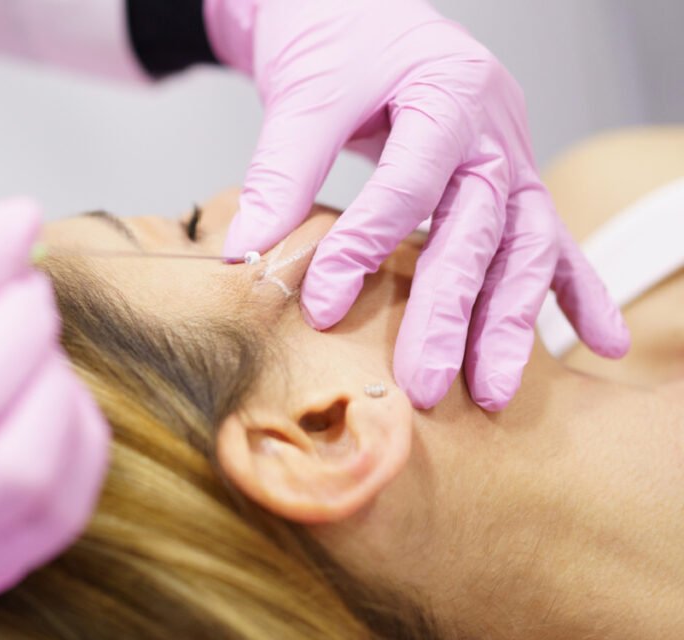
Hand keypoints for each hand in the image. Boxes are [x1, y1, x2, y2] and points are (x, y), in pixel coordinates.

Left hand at [206, 0, 628, 409]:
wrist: (367, 14)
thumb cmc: (342, 42)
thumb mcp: (307, 93)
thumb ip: (283, 172)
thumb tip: (247, 254)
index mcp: (448, 94)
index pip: (408, 188)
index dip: (364, 249)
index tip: (323, 307)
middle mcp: (494, 132)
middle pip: (481, 231)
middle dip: (453, 314)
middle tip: (425, 385)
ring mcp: (512, 160)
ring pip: (527, 247)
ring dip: (514, 323)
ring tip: (498, 393)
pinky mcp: (511, 182)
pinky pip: (554, 240)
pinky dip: (579, 293)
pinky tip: (602, 344)